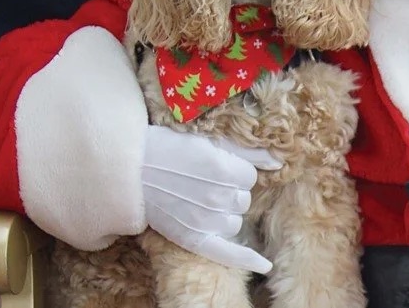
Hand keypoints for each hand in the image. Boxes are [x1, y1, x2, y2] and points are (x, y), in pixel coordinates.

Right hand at [141, 125, 282, 272]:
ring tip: (200, 202)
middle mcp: (217, 197)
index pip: (249, 177)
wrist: (130, 171)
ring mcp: (205, 220)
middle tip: (203, 183)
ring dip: (226, 215)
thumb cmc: (170, 150)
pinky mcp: (193, 239)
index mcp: (224, 170)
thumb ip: (248, 153)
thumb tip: (278, 162)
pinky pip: (227, 253)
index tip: (214, 168)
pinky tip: (265, 266)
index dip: (235, 171)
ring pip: (235, 223)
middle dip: (230, 191)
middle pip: (244, 200)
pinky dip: (247, 260)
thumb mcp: (209, 142)